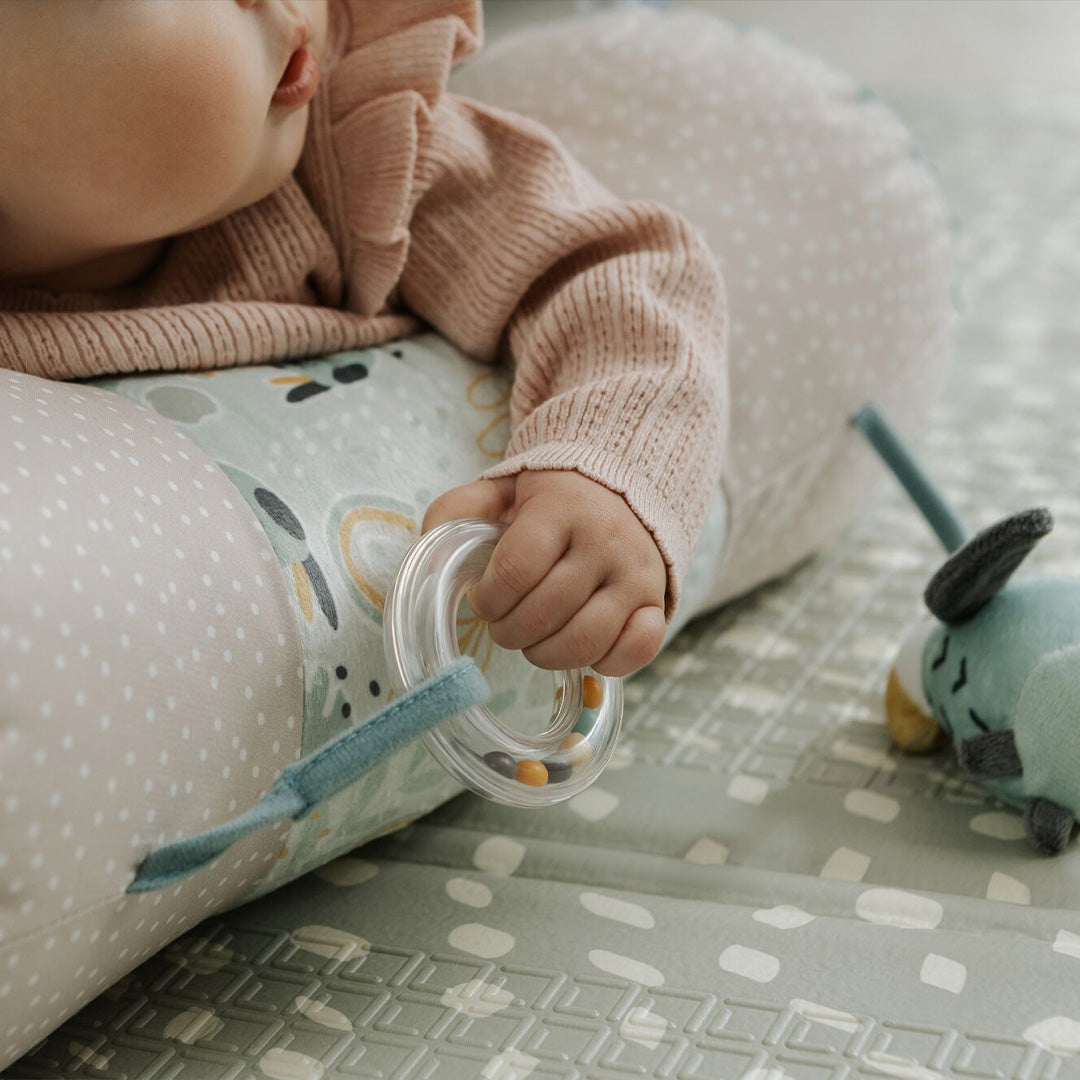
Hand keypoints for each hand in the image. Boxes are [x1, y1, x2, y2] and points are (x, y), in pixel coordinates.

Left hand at [421, 470, 666, 676]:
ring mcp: (636, 575)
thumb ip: (459, 510)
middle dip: (510, 631)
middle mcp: (605, 541)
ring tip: (534, 640)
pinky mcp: (657, 602)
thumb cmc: (552, 502)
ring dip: (546, 654)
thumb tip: (430, 547)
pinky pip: (635, 651)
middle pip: (545, 612)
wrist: (626, 490)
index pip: (515, 570)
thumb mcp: (503, 490)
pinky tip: (581, 649)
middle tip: (504, 624)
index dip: (489, 599)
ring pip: (585, 640)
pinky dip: (604, 662)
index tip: (484, 600)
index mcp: (561, 509)